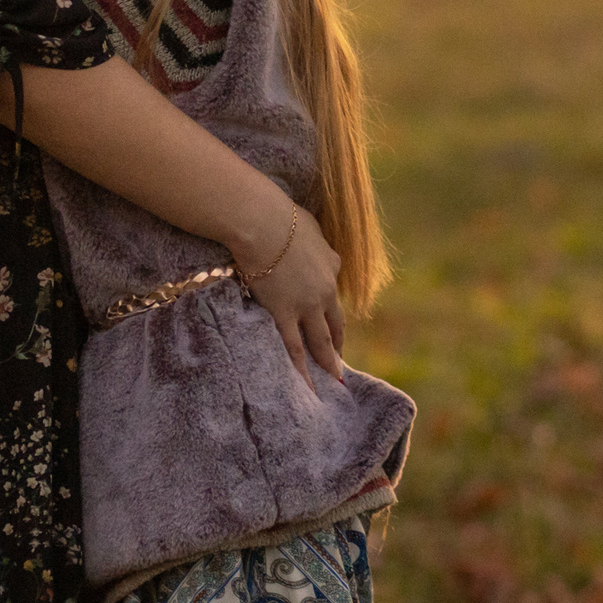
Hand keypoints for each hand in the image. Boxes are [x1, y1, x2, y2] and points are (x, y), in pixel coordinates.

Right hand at [240, 207, 345, 381]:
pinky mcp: (284, 314)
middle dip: (337, 346)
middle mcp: (325, 290)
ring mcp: (306, 305)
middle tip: (339, 365)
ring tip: (332, 383)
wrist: (263, 222)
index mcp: (331, 266)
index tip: (331, 326)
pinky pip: (295, 349)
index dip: (332, 314)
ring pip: (320, 342)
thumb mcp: (309, 225)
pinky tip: (307, 386)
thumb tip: (315, 243)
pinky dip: (303, 370)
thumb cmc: (281, 216)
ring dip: (327, 363)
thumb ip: (315, 240)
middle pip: (334, 325)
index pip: (333, 295)